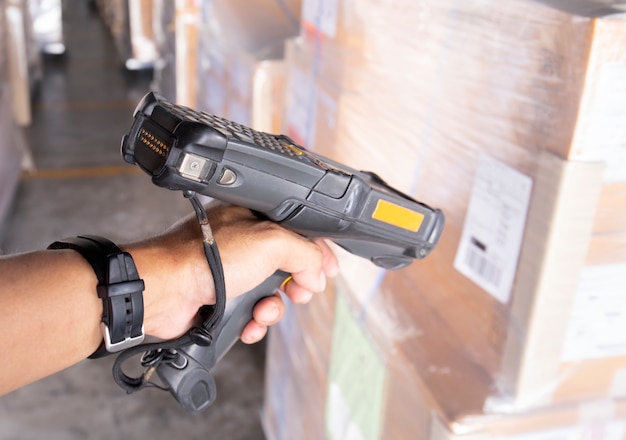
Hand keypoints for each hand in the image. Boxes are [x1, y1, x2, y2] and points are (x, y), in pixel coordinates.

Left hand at [125, 203, 338, 342]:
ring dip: (273, 308)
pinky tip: (249, 324)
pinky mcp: (222, 298)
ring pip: (271, 293)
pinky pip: (251, 312)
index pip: (298, 232)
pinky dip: (255, 322)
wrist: (167, 290)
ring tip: (263, 312)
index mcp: (253, 218)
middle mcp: (243, 242)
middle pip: (288, 265)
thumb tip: (316, 275)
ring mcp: (231, 271)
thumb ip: (305, 253)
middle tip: (298, 292)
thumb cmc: (205, 257)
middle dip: (297, 284)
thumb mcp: (271, 242)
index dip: (317, 251)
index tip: (327, 270)